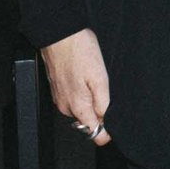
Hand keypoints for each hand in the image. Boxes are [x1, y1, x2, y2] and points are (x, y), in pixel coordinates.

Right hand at [42, 28, 112, 145]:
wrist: (59, 34)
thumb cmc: (79, 51)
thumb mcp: (100, 78)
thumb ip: (103, 104)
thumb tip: (105, 122)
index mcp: (78, 107)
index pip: (94, 134)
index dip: (106, 132)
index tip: (113, 123)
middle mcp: (66, 107)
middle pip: (87, 122)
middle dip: (98, 112)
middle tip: (104, 90)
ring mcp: (59, 98)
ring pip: (80, 109)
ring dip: (89, 100)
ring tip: (92, 79)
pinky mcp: (56, 89)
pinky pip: (72, 99)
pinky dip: (80, 92)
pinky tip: (83, 76)